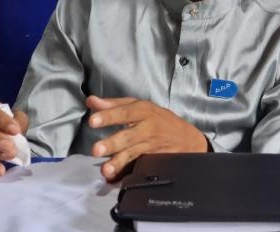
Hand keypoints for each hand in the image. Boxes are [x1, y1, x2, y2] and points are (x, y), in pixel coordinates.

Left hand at [86, 95, 207, 180]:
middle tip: (96, 149)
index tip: (93, 121)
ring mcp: (152, 146)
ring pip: (134, 153)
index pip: (124, 112)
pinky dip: (127, 173)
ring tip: (105, 169)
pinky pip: (139, 167)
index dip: (109, 116)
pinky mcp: (155, 161)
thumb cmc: (159, 119)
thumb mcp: (139, 106)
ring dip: (118, 161)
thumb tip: (91, 101)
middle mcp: (149, 128)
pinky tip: (114, 177)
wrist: (188, 139)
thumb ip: (113, 105)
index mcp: (143, 111)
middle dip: (112, 143)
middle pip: (129, 135)